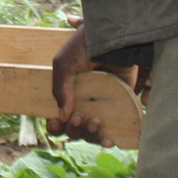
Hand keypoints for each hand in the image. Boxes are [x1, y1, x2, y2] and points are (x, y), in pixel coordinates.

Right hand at [45, 16, 144, 143]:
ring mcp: (104, 104)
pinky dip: (108, 138)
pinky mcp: (122, 104)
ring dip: (90, 134)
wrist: (114, 38)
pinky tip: (107, 139)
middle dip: (74, 128)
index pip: (58, 116)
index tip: (54, 123)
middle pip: (75, 128)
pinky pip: (114, 130)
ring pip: (93, 132)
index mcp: (69, 91)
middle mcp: (85, 100)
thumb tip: (61, 116)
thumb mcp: (64, 64)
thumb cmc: (86, 47)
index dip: (55, 125)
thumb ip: (59, 90)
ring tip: (95, 121)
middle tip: (80, 116)